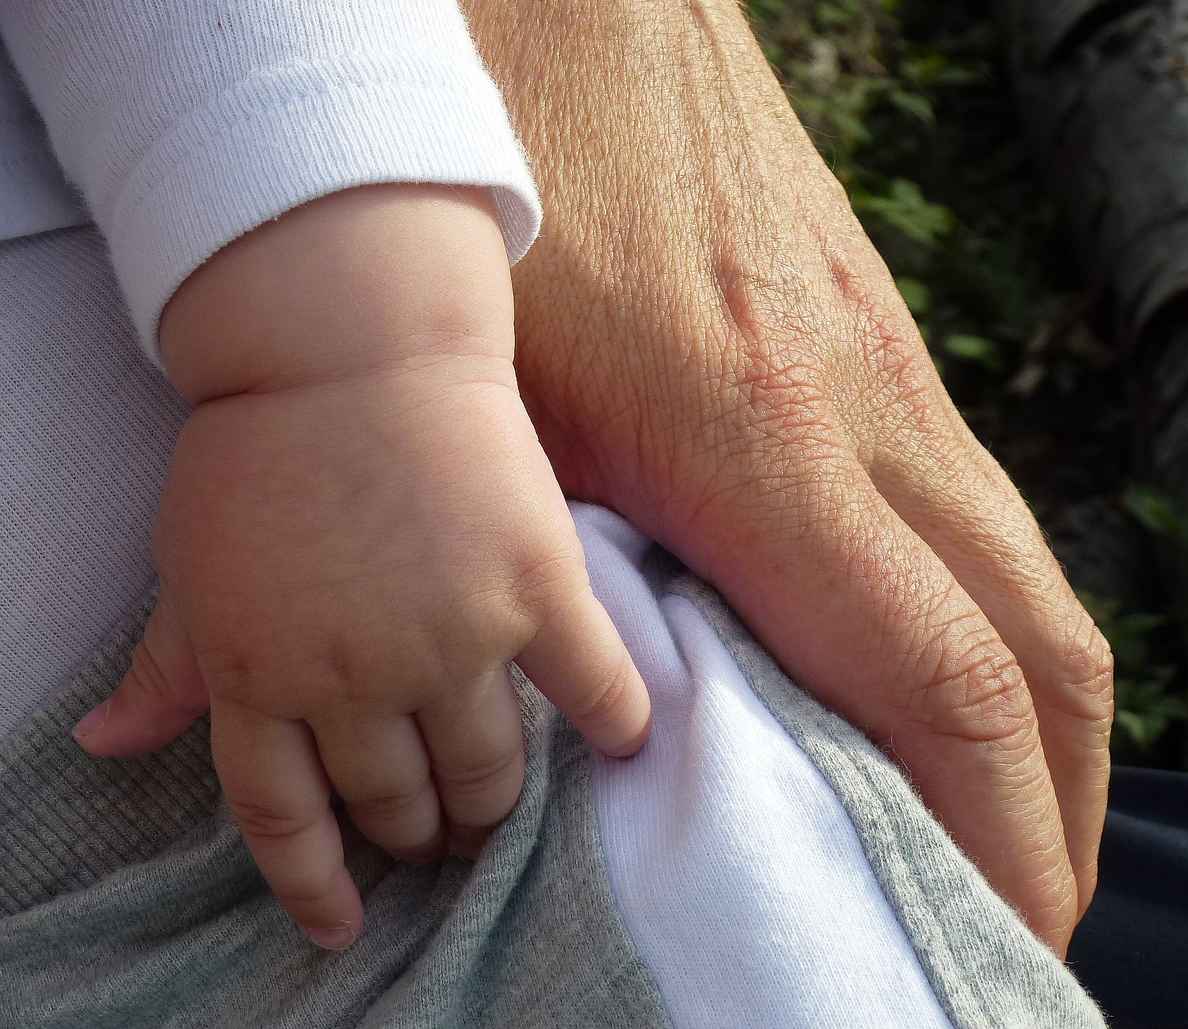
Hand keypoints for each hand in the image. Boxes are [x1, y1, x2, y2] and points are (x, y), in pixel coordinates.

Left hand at [71, 185, 650, 948]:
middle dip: (416, 832)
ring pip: (487, 770)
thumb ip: (166, 664)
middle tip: (435, 828)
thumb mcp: (189, 563)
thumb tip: (105, 742)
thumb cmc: (262, 446)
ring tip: (497, 803)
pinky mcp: (535, 589)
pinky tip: (625, 742)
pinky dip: (616, 723)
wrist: (352, 344)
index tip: (345, 919)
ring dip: (492, 805)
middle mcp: (352, 675)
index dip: (316, 882)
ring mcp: (451, 637)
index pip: (283, 817)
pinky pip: (593, 687)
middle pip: (395, 800)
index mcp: (255, 673)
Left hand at [465, 0, 1112, 952]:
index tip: (993, 935)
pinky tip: (928, 660)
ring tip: (992, 820)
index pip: (944, 685)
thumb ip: (566, 567)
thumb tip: (616, 714)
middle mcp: (868, 410)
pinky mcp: (874, 337)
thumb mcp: (504, 412)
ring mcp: (889, 366)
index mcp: (765, 448)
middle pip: (1036, 647)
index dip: (994, 836)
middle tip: (1014, 915)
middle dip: (1054, 806)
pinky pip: (967, 506)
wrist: (566, 14)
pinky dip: (979, 615)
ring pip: (1021, 574)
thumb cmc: (504, 207)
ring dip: (1030, 719)